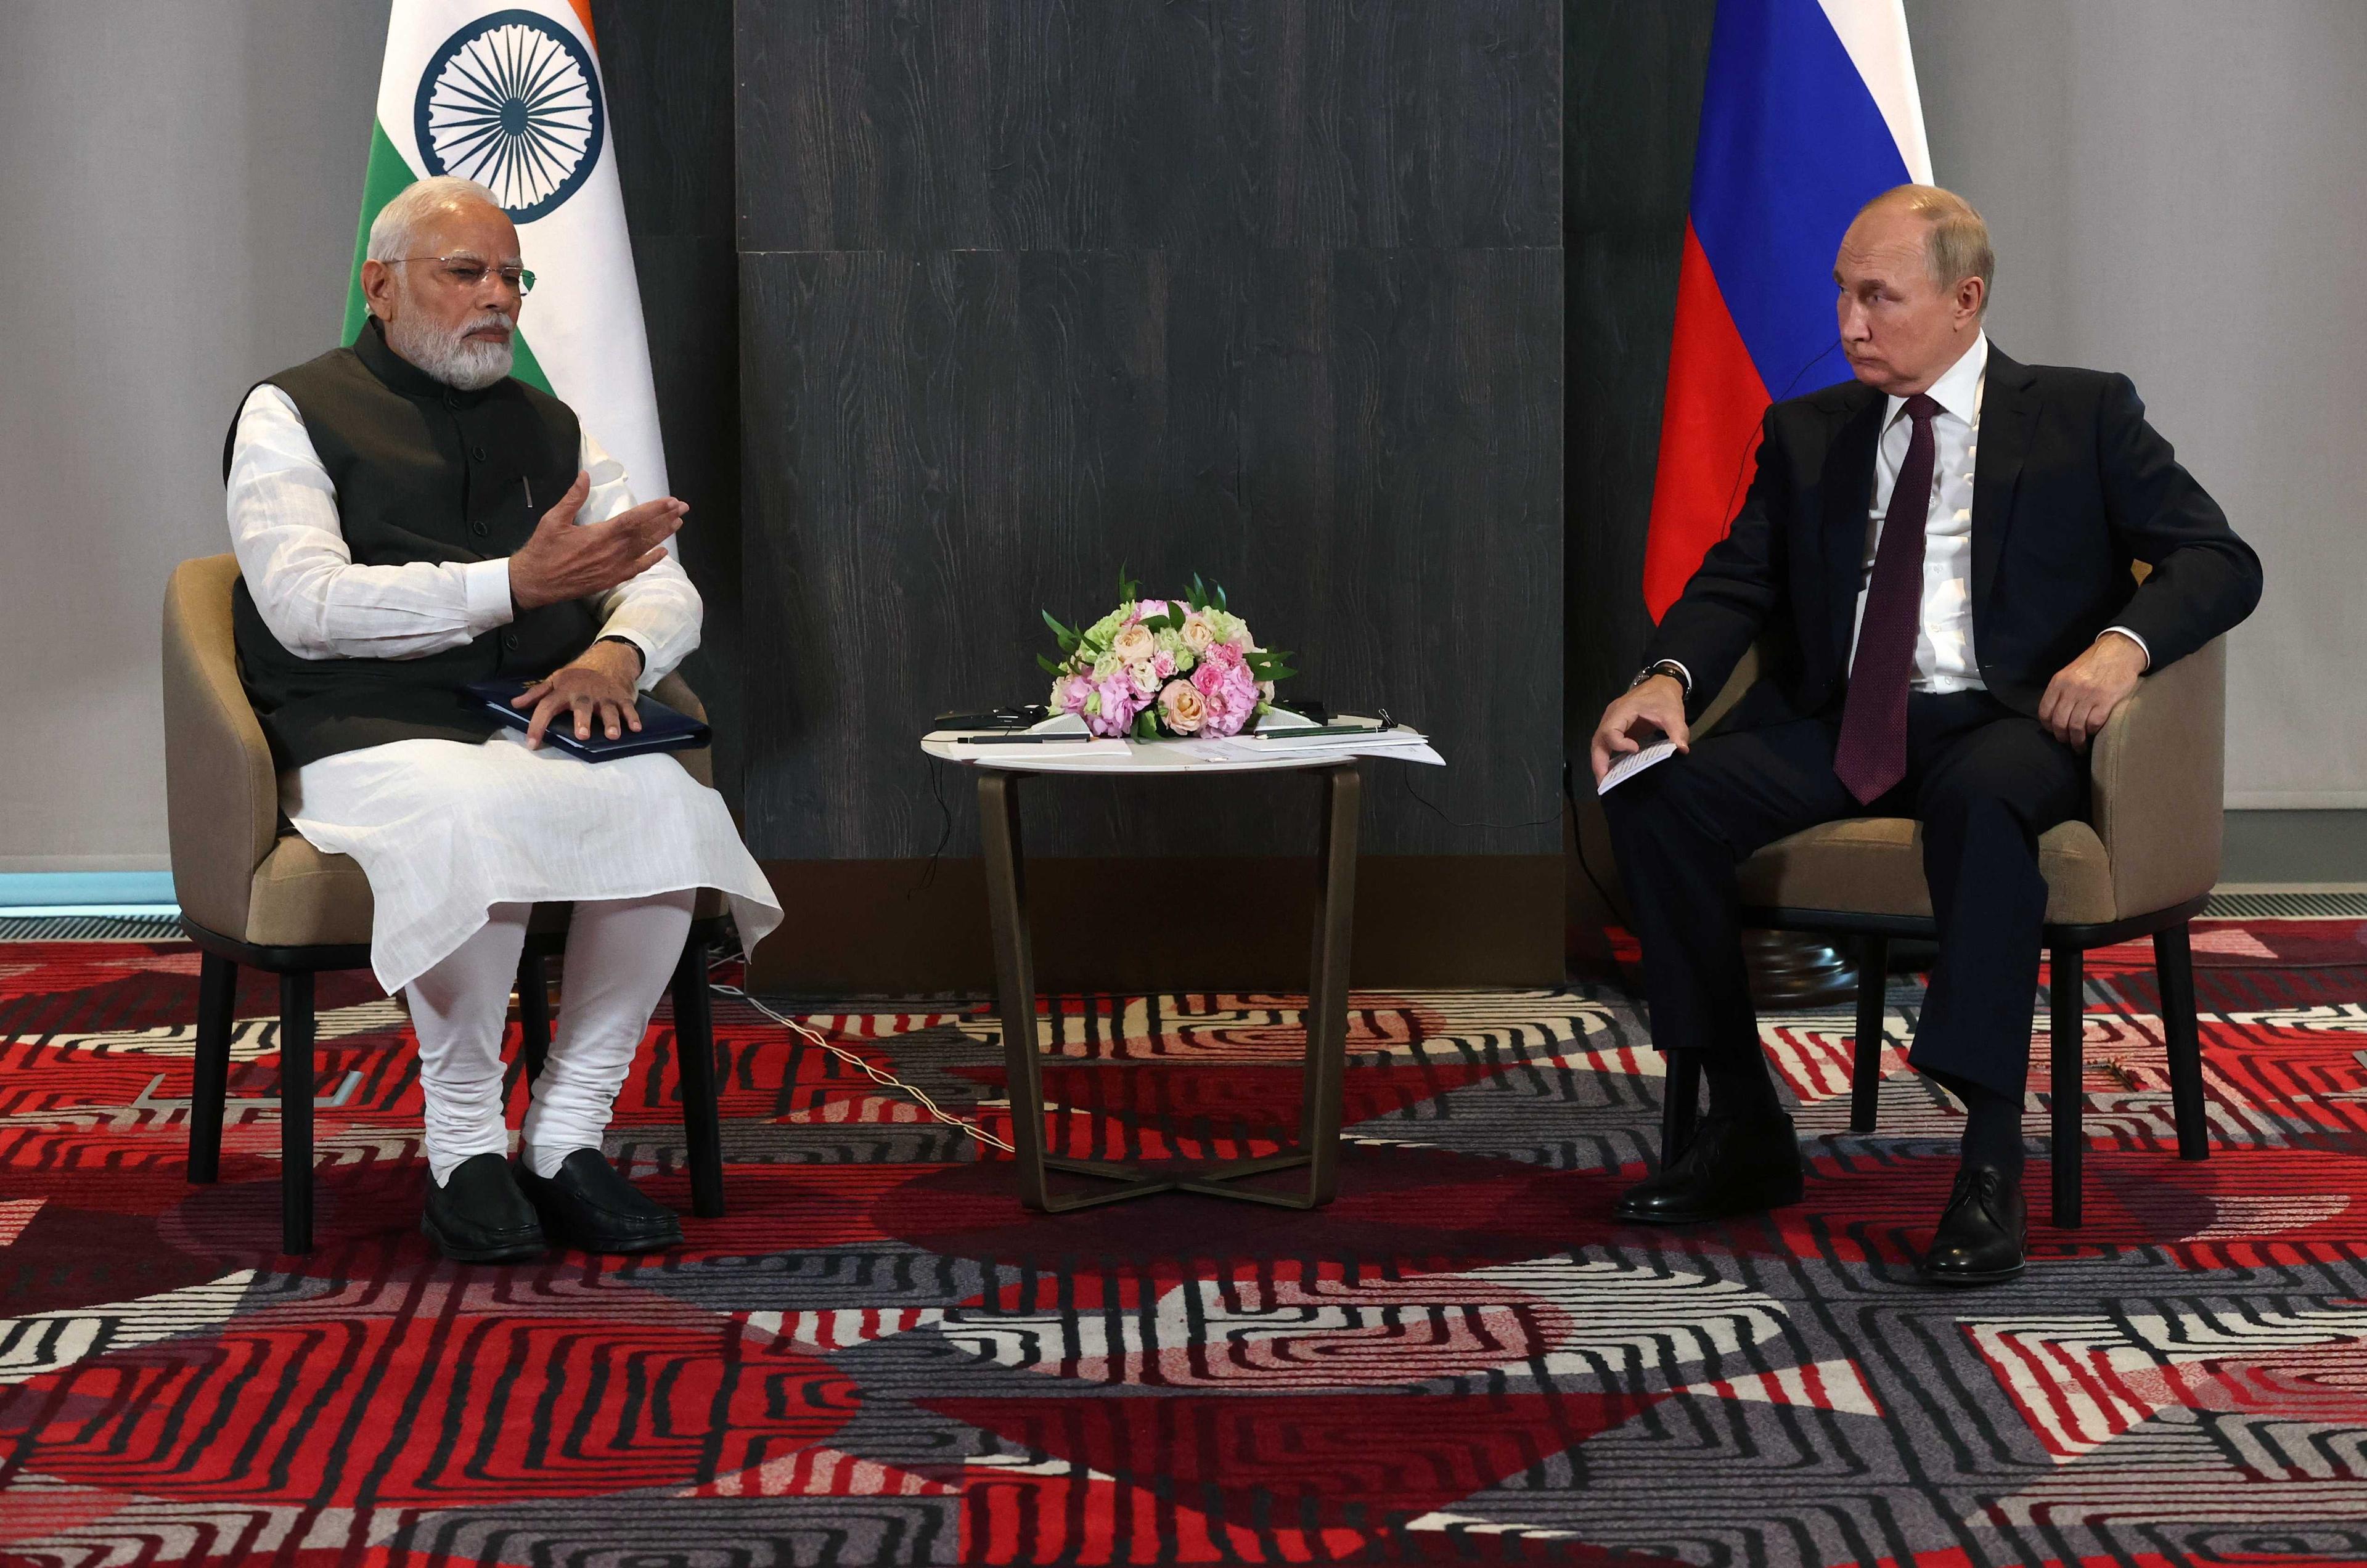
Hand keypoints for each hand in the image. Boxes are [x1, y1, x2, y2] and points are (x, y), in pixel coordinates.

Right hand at [507, 472, 687, 609]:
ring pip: (644, 549)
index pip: (634, 519)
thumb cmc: (543, 549)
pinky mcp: (610, 579)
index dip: (654, 509)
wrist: (535, 583)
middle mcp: (611, 552)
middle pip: (645, 533)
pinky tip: (662, 553)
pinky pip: (636, 569)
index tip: (671, 501)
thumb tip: (585, 475)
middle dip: (665, 519)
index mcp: (599, 534)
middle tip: (683, 508)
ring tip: (678, 523)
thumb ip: (573, 497)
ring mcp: (613, 568)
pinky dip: (650, 560)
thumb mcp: (554, 519)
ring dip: (662, 535)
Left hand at [512, 640, 644, 747]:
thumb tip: (515, 704)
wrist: (608, 658)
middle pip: (581, 707)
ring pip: (608, 710)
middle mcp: (584, 695)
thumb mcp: (555, 680)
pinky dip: (633, 718)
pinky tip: (635, 728)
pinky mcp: (621, 698)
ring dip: (611, 722)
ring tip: (612, 735)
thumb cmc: (578, 676)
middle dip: (582, 720)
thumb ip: (536, 694)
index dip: (537, 725)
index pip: (546, 707)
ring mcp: (604, 697)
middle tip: (582, 735)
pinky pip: (628, 709)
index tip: (532, 743)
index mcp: (564, 691)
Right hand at [1590, 674, 1689, 784]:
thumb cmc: (1664, 698)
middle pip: (1598, 740)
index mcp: (1623, 710)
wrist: (1662, 686)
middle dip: (1599, 762)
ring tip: (1606, 782)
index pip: (1610, 730)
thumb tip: (1682, 750)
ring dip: (1600, 763)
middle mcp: (1612, 716)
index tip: (1636, 750)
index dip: (1619, 743)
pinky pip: (1606, 744)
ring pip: (1599, 744)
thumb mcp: (1673, 713)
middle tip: (1604, 783)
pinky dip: (1607, 758)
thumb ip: (1677, 731)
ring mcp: (1612, 722)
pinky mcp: (1616, 729)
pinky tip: (1613, 772)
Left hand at [2037, 633, 2147, 747]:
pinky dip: (2092, 732)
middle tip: (2067, 743)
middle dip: (2062, 738)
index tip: (2054, 732)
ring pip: (2076, 727)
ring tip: (2080, 746)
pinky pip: (2094, 723)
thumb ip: (2061, 691)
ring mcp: (2088, 694)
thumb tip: (2055, 714)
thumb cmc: (2094, 664)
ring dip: (2077, 741)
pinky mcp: (2106, 699)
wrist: (2120, 650)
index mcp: (2059, 682)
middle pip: (2059, 723)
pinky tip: (2093, 733)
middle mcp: (2071, 689)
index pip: (2045, 712)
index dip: (2048, 727)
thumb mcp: (2070, 673)